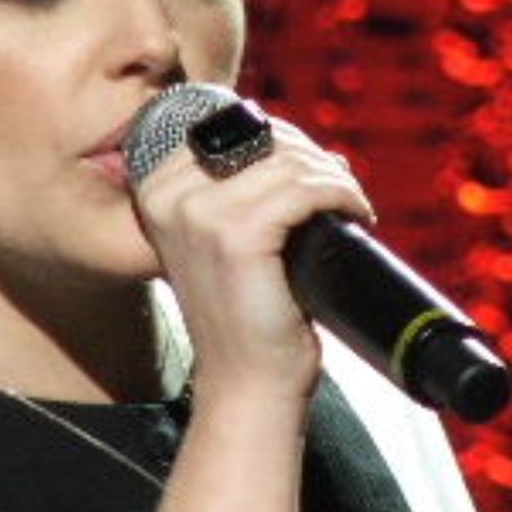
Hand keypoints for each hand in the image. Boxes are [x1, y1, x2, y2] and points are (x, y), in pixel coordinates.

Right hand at [130, 116, 374, 402]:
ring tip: (350, 205)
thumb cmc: (245, 312)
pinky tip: (355, 214)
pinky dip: (341, 194)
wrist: (245, 381)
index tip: (314, 173)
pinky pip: (304, 189)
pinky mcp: (237, 236)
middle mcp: (168, 197)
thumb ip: (244, 190)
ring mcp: (199, 215)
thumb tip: (315, 148)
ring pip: (288, 162)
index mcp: (156, 190)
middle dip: (312, 158)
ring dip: (334, 177)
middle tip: (341, 192)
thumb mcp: (226, 240)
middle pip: (261, 139)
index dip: (283, 142)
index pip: (230, 130)